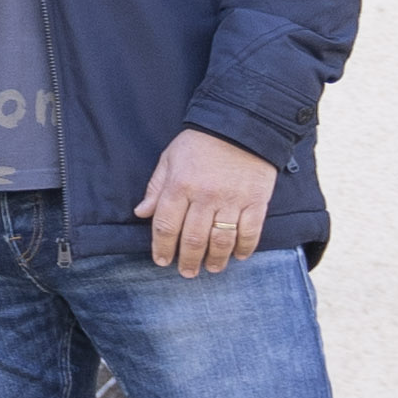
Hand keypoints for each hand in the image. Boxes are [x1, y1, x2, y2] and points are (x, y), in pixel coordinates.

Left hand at [137, 128, 279, 276]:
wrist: (242, 125)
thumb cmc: (200, 143)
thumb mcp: (170, 159)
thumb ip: (156, 187)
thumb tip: (141, 213)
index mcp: (179, 185)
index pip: (165, 225)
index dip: (161, 247)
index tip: (161, 260)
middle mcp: (204, 196)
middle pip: (192, 238)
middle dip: (187, 260)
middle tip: (186, 272)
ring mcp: (232, 199)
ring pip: (221, 240)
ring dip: (215, 259)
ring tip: (211, 269)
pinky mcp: (256, 201)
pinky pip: (250, 231)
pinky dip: (245, 247)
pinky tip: (238, 256)